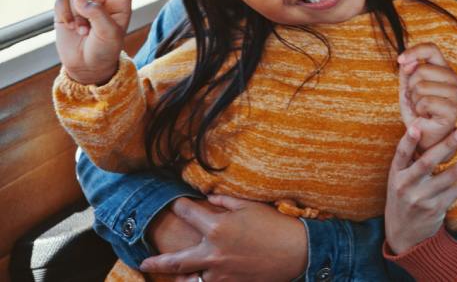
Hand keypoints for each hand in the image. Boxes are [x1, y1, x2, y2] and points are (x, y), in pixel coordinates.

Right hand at [53, 0, 132, 84]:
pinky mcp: (66, 10)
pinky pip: (62, 1)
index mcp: (120, 4)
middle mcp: (103, 0)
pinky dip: (65, 13)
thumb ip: (98, 15)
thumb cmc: (105, 49)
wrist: (87, 66)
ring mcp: (84, 4)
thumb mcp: (109, 34)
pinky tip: (70, 27)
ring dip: (79, 13)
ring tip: (83, 31)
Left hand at [139, 195, 306, 281]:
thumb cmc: (277, 225)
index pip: (187, 213)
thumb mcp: (251, 206)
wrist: (298, 252)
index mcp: (217, 227)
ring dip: (179, 278)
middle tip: (145, 263)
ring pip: (190, 278)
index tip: (176, 205)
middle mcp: (213, 252)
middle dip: (157, 262)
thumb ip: (225, 201)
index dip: (179, 206)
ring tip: (172, 277)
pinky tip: (197, 281)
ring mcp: (220, 272)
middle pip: (175, 260)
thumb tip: (209, 197)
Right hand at [384, 126, 456, 255]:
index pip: (401, 154)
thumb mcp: (398, 179)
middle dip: (447, 145)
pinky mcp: (437, 208)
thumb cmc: (403, 197)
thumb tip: (425, 129)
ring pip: (451, 175)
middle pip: (428, 162)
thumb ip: (409, 160)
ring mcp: (423, 198)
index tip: (416, 128)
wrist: (402, 233)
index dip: (408, 141)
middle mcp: (407, 185)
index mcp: (396, 174)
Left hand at [397, 43, 456, 150]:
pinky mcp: (452, 110)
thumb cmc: (417, 110)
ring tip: (422, 109)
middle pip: (421, 70)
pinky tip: (426, 116)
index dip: (413, 52)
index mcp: (444, 69)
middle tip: (417, 99)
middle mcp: (453, 79)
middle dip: (410, 87)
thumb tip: (407, 62)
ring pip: (421, 86)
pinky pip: (425, 102)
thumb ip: (407, 71)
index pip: (431, 49)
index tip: (400, 61)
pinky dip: (419, 110)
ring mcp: (456, 94)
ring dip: (415, 100)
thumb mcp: (408, 87)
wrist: (423, 135)